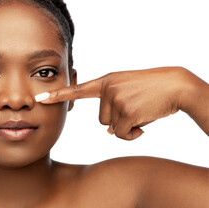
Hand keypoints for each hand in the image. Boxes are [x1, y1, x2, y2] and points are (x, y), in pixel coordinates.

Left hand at [35, 67, 208, 139]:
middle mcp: (108, 88)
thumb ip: (113, 106)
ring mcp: (116, 99)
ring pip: (111, 127)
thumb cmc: (151, 89)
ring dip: (126, 127)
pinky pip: (122, 134)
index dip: (58, 95)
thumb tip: (109, 132)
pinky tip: (144, 124)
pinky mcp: (126, 111)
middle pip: (101, 119)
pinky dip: (133, 134)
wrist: (175, 85)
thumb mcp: (127, 90)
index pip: (78, 89)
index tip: (40, 99)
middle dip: (117, 120)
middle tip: (135, 109)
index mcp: (106, 81)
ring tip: (141, 113)